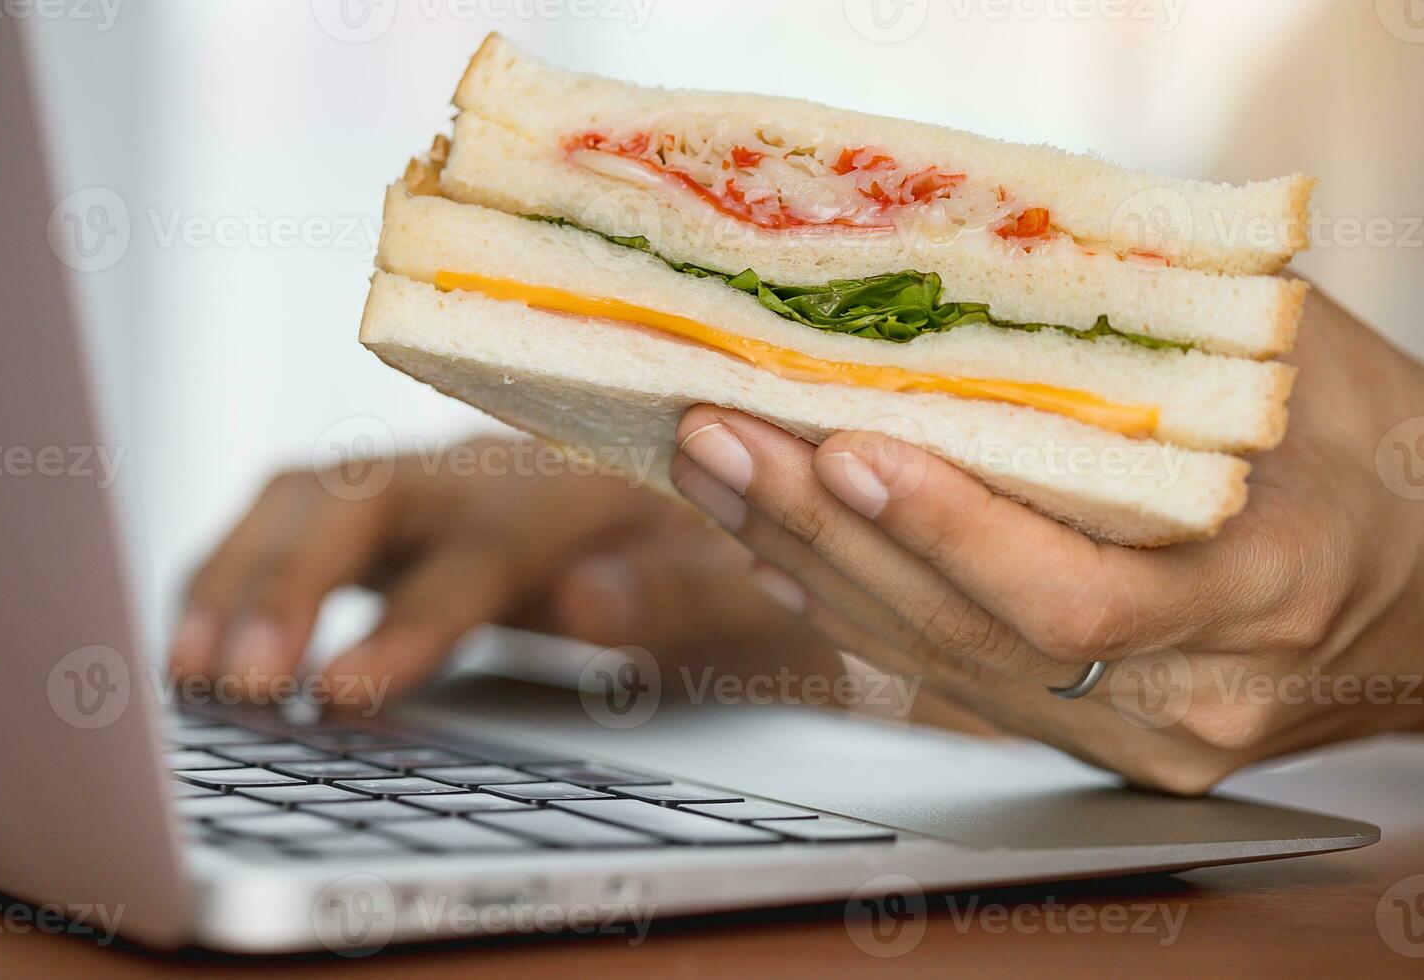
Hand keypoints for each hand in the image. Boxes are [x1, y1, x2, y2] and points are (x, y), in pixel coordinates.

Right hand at [168, 438, 840, 705]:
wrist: (739, 524)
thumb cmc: (748, 569)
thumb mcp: (754, 597)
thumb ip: (680, 598)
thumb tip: (586, 606)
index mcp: (587, 483)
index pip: (485, 546)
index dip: (411, 619)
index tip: (342, 693)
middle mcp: (499, 467)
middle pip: (368, 493)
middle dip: (291, 584)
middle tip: (237, 685)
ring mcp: (443, 484)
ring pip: (314, 493)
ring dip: (244, 574)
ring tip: (192, 673)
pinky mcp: (408, 516)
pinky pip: (304, 521)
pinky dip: (244, 572)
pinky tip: (208, 641)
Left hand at [670, 285, 1423, 793]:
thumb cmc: (1383, 471)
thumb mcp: (1301, 376)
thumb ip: (1158, 343)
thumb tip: (996, 266)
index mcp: (1262, 593)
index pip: (1079, 598)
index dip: (952, 532)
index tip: (849, 451)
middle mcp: (1186, 692)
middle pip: (969, 633)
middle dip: (823, 530)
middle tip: (722, 436)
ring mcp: (1131, 735)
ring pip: (937, 660)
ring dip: (809, 563)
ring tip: (716, 474)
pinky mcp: (1088, 738)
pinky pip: (947, 677)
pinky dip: (852, 606)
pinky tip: (775, 548)